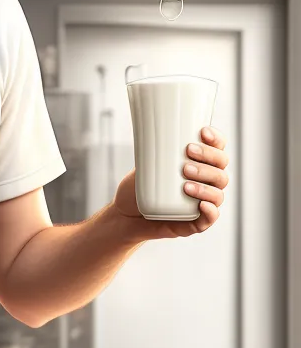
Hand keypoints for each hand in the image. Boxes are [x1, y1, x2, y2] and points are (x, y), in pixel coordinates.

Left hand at [113, 126, 229, 238]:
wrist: (126, 214)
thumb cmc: (138, 187)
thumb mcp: (144, 164)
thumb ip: (152, 149)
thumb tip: (149, 124)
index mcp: (199, 164)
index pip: (218, 149)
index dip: (216, 139)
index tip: (202, 132)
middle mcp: (206, 182)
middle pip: (220, 169)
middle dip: (207, 160)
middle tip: (188, 154)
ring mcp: (202, 202)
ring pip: (217, 192)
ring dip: (205, 185)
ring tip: (185, 183)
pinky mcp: (195, 223)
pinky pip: (210, 218)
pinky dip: (210, 211)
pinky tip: (201, 204)